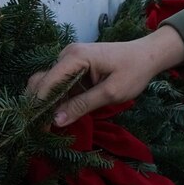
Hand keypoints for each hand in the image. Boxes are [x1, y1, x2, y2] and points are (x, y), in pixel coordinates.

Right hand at [27, 28, 183, 126]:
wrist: (148, 55)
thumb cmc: (134, 71)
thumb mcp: (111, 93)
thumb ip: (82, 105)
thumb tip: (55, 121)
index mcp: (75, 57)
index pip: (47, 82)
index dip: (39, 105)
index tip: (36, 127)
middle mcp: (67, 55)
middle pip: (42, 81)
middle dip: (40, 105)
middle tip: (42, 130)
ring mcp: (70, 60)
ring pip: (49, 84)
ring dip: (48, 104)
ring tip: (48, 127)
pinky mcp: (74, 67)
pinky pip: (60, 84)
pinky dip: (58, 99)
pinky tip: (60, 116)